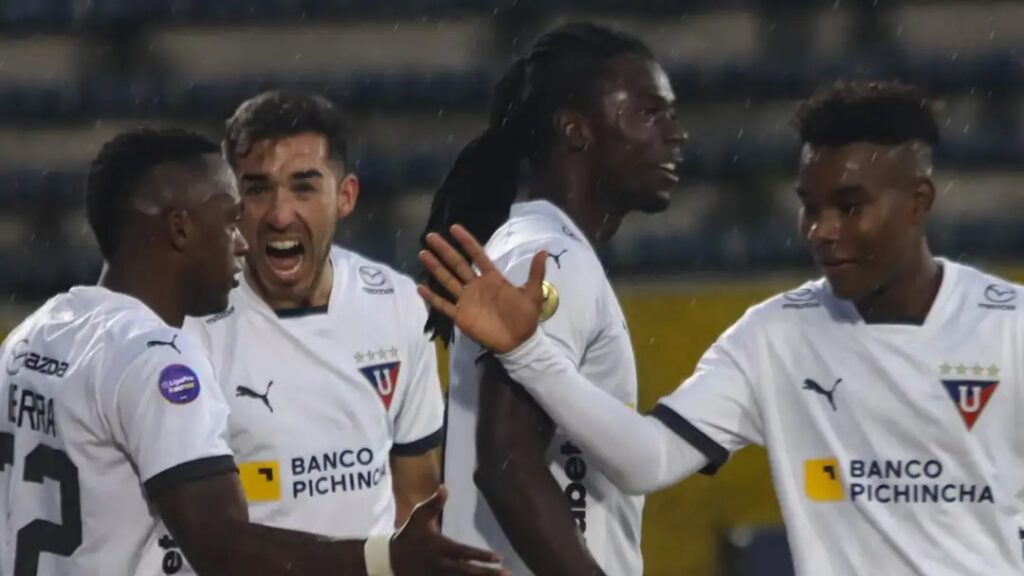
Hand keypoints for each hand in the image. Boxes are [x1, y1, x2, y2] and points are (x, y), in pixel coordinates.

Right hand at [391, 486, 508, 574]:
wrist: (390, 560)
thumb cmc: (409, 535)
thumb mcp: (419, 517)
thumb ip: (434, 504)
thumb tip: (444, 487)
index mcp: (440, 548)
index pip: (464, 553)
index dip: (481, 556)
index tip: (498, 557)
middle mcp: (441, 565)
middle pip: (467, 572)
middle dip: (487, 574)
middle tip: (507, 574)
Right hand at [418, 225, 546, 353]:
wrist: (519, 342)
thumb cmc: (525, 317)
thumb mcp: (533, 293)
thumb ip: (535, 273)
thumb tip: (544, 251)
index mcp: (492, 278)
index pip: (477, 255)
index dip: (466, 241)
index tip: (454, 228)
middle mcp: (476, 286)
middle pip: (457, 264)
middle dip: (444, 250)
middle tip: (430, 236)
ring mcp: (466, 300)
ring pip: (447, 280)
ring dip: (435, 267)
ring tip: (422, 253)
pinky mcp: (461, 316)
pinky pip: (443, 305)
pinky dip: (432, 297)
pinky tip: (420, 287)